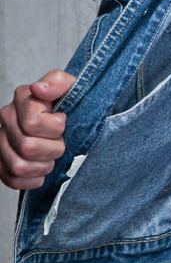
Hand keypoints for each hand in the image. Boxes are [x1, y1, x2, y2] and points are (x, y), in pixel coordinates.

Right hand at [0, 70, 75, 189]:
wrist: (69, 117)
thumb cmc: (70, 102)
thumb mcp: (72, 86)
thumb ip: (58, 82)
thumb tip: (39, 89)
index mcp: (22, 98)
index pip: (33, 123)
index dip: (55, 128)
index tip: (62, 121)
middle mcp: (7, 118)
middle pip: (28, 147)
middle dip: (53, 149)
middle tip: (60, 142)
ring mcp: (1, 140)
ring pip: (18, 166)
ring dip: (43, 166)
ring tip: (51, 156)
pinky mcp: (2, 161)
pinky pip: (11, 179)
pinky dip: (32, 180)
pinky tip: (41, 169)